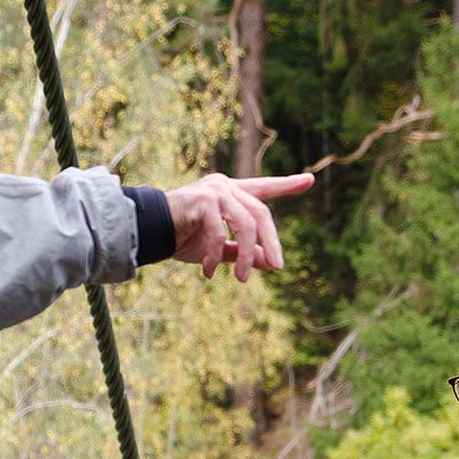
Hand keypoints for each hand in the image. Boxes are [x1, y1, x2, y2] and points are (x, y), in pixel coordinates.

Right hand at [164, 172, 313, 281]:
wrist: (148, 232)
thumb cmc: (181, 237)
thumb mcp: (219, 249)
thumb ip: (243, 252)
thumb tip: (271, 263)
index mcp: (231, 194)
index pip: (264, 188)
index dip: (287, 185)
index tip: (309, 180)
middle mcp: (226, 187)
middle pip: (261, 214)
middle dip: (272, 243)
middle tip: (278, 268)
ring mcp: (215, 191)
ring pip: (246, 224)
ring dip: (246, 256)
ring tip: (240, 278)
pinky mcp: (202, 200)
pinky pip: (219, 233)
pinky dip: (214, 256)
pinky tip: (207, 272)